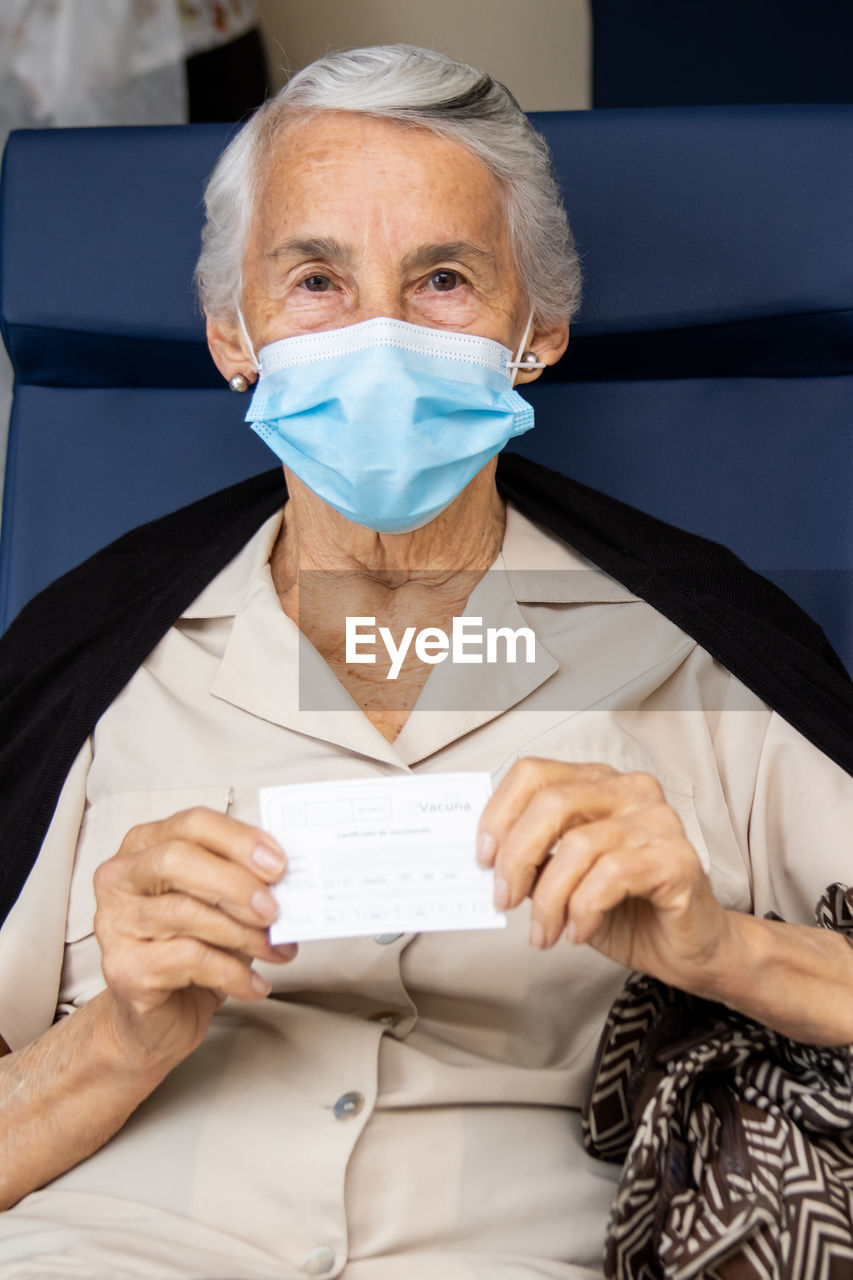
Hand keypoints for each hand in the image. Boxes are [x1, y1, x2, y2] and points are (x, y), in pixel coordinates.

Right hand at [93, 807, 296, 1070]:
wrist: (158, 1018)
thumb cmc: (191, 949)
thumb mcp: (218, 905)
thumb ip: (241, 881)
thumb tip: (285, 878)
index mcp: (144, 847)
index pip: (191, 824)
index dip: (238, 840)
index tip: (278, 864)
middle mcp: (120, 879)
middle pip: (177, 860)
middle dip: (235, 883)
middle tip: (275, 910)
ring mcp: (114, 923)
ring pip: (185, 912)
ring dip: (243, 934)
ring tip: (277, 951)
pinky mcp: (123, 969)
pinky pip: (187, 959)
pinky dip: (231, 973)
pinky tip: (254, 985)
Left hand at [476, 759, 732, 992]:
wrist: (686, 949)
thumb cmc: (625, 910)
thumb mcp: (563, 878)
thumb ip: (533, 857)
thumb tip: (486, 858)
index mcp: (598, 783)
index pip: (535, 773)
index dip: (499, 813)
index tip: (482, 857)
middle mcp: (630, 790)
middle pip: (552, 803)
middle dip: (516, 857)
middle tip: (504, 900)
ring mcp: (658, 821)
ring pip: (578, 846)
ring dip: (548, 900)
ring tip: (544, 933)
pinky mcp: (677, 858)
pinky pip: (611, 876)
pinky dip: (583, 910)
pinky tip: (578, 932)